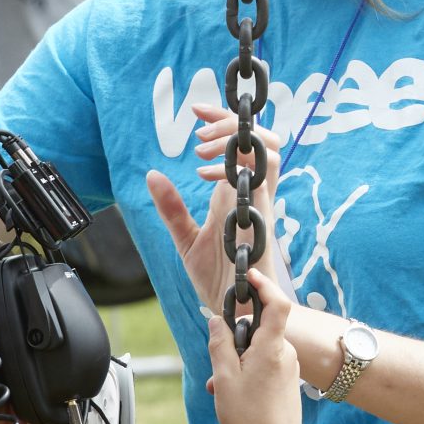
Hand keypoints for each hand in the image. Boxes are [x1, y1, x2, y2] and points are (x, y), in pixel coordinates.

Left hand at [147, 103, 292, 308]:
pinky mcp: (262, 216)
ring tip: (202, 146)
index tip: (195, 113)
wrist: (234, 310)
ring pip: (270, 148)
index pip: (241, 143)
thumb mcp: (185, 237)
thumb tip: (153, 175)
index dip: (222, 120)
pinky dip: (240, 160)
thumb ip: (171, 207)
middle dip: (230, 120)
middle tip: (197, 127)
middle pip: (261, 137)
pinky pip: (265, 175)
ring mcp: (259, 202)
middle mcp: (250, 192)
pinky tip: (206, 172)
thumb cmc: (218, 279)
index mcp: (235, 192)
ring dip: (236, 137)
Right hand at [206, 269, 304, 423]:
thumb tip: (217, 320)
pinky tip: (234, 396)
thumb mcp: (224, 378)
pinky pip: (265, 366)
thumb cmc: (250, 418)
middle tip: (217, 363)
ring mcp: (289, 369)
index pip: (277, 303)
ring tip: (222, 388)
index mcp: (272, 347)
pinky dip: (247, 374)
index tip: (248, 276)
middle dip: (236, 339)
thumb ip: (220, 344)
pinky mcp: (288, 383)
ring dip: (238, 362)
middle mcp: (286, 354)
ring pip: (259, 351)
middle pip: (261, 329)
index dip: (264, 285)